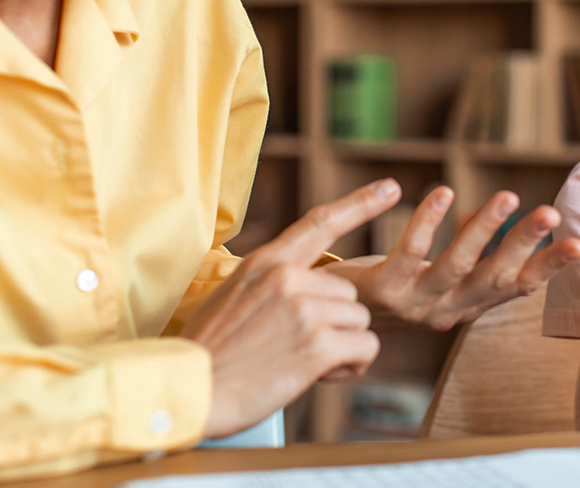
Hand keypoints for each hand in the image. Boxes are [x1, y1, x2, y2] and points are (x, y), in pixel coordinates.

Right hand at [181, 179, 397, 438]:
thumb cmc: (209, 351)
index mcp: (267, 262)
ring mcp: (306, 310)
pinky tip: (318, 374)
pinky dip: (351, 365)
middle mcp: (289, 278)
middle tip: (297, 346)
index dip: (361, 204)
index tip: (390, 188)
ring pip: (360, 321)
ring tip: (301, 361)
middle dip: (334, 324)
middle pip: (348, 294)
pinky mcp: (319, 344)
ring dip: (342, 345)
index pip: (321, 223)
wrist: (188, 391)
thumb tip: (304, 281)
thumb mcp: (233, 295)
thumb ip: (271, 281)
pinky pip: (366, 348)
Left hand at [345, 186, 579, 330]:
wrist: (330, 319)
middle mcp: (447, 311)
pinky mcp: (384, 289)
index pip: (517, 287)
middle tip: (551, 215)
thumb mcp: (443, 281)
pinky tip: (445, 192)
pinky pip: (411, 252)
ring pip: (457, 265)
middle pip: (494, 276)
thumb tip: (513, 224)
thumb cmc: (394, 289)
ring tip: (506, 196)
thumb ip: (475, 258)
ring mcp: (415, 303)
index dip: (549, 268)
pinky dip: (429, 221)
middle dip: (524, 245)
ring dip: (484, 230)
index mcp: (468, 307)